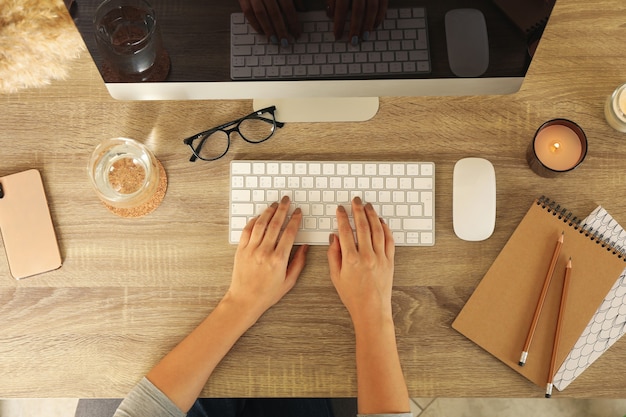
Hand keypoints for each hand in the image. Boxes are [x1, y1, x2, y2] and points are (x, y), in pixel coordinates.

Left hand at [227, 196, 308, 318]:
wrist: (245, 300)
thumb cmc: (267, 293)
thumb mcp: (289, 281)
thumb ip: (299, 262)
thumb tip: (305, 246)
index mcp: (278, 259)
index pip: (289, 233)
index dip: (295, 220)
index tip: (298, 212)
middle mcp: (264, 252)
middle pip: (275, 224)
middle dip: (283, 209)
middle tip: (286, 200)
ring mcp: (251, 250)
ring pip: (260, 224)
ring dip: (268, 212)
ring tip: (274, 205)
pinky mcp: (241, 250)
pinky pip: (247, 230)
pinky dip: (253, 221)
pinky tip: (259, 217)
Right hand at [238, 0, 303, 44]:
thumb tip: (302, 9)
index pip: (288, 7)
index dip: (293, 22)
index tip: (297, 33)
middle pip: (275, 13)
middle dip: (281, 29)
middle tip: (285, 42)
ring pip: (261, 14)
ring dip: (268, 29)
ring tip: (274, 40)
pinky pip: (247, 12)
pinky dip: (254, 23)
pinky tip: (260, 31)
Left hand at [327, 0, 388, 43]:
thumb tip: (329, 13)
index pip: (341, 6)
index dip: (339, 22)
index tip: (337, 35)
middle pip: (358, 10)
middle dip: (355, 27)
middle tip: (353, 41)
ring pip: (372, 8)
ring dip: (368, 25)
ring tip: (364, 37)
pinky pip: (383, 4)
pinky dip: (380, 16)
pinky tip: (375, 26)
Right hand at [327, 197, 394, 322]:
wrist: (371, 309)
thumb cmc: (352, 296)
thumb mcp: (336, 276)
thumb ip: (333, 255)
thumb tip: (334, 237)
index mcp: (351, 260)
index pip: (345, 231)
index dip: (342, 217)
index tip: (340, 209)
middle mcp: (367, 256)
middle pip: (363, 226)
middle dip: (358, 210)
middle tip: (356, 201)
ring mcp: (380, 258)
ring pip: (377, 230)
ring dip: (372, 215)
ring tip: (368, 206)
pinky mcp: (390, 261)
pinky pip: (389, 240)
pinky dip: (385, 228)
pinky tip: (381, 222)